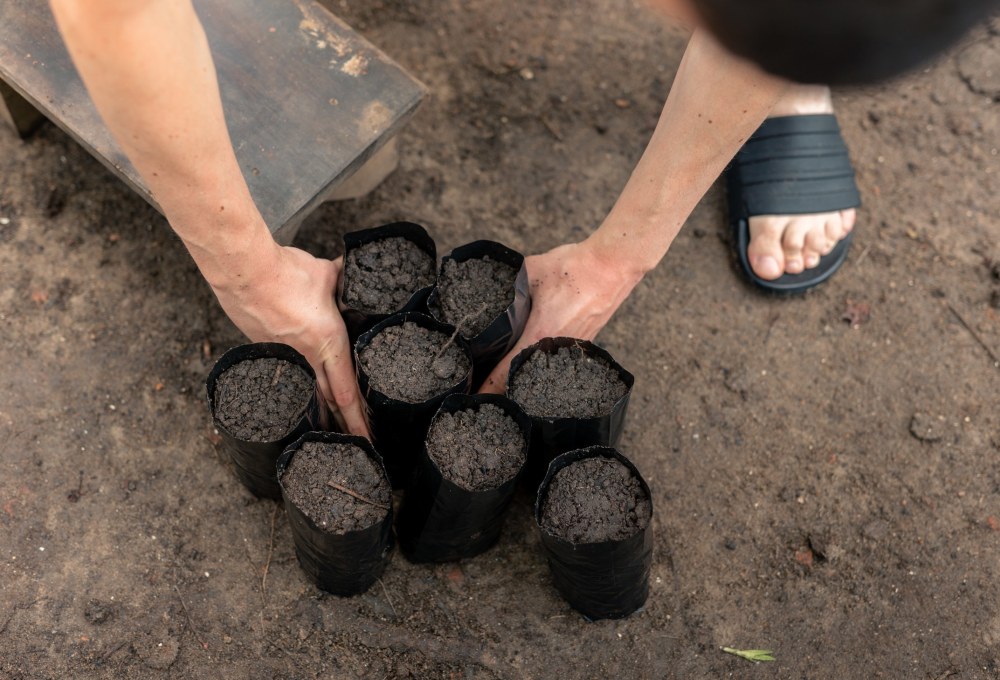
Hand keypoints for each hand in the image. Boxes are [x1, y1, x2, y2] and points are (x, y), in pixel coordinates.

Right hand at [209, 243, 368, 436]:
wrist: (242, 270)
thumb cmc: (286, 272)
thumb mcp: (326, 274)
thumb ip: (345, 280)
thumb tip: (357, 274)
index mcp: (329, 342)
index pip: (347, 390)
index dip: (359, 417)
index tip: (367, 437)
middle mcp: (308, 356)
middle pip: (330, 399)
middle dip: (345, 424)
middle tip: (357, 443)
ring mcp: (285, 357)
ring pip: (309, 390)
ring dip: (321, 411)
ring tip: (331, 428)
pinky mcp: (266, 349)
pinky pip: (289, 374)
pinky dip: (299, 387)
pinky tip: (301, 395)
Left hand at [478, 241, 640, 393]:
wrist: (613, 265)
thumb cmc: (576, 269)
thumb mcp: (531, 270)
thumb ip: (509, 283)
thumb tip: (493, 282)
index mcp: (537, 336)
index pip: (505, 374)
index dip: (487, 388)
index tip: (475, 399)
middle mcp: (555, 350)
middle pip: (522, 379)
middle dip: (503, 387)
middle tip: (483, 389)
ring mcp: (571, 349)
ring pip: (542, 372)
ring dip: (524, 375)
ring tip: (507, 376)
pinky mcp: (583, 343)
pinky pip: (558, 359)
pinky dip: (543, 362)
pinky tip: (535, 355)